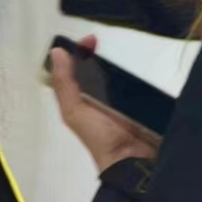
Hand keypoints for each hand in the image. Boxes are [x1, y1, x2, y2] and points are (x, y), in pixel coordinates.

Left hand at [49, 36, 158, 172]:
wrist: (132, 163)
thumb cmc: (100, 137)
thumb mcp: (75, 111)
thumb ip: (65, 84)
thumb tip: (56, 52)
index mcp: (82, 99)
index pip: (79, 69)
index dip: (82, 52)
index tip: (91, 39)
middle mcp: (101, 98)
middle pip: (100, 69)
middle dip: (103, 55)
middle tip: (108, 43)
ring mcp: (123, 101)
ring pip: (122, 75)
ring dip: (124, 64)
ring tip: (129, 49)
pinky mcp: (143, 105)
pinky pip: (141, 85)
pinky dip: (142, 75)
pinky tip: (145, 64)